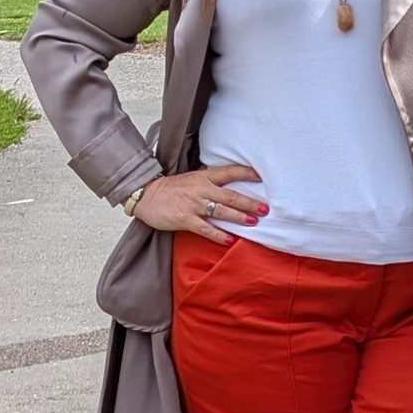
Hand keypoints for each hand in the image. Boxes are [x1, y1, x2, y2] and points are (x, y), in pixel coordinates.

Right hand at [130, 162, 267, 242]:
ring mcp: (194, 205)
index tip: (261, 178)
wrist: (147, 195)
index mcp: (204, 177)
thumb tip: (228, 179)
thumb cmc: (171, 188)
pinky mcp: (185, 219)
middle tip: (264, 208)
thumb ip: (209, 179)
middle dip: (249, 202)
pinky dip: (219, 235)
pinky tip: (230, 240)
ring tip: (253, 222)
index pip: (229, 172)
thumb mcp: (192, 178)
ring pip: (221, 211)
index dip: (246, 173)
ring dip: (239, 217)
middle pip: (231, 196)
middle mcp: (202, 189)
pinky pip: (206, 228)